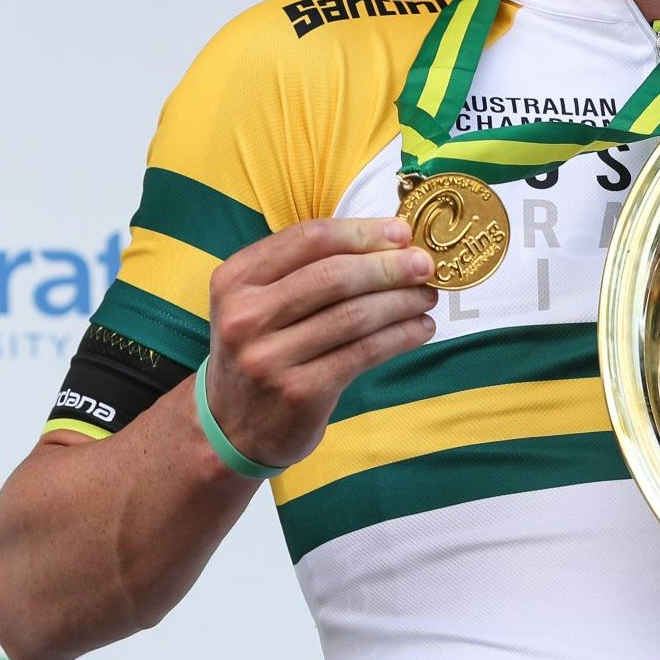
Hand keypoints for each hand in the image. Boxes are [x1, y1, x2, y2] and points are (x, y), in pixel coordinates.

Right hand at [203, 217, 437, 468]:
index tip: (401, 232)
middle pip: (334, 276)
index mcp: (235, 280)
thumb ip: (307, 270)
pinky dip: (400, 337)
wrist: (233, 427)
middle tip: (424, 265)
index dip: (361, 232)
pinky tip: (420, 329)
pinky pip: (363, 353)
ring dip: (401, 301)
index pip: (308, 239)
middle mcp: (245, 316)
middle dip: (389, 266)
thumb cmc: (261, 352)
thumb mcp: (259, 303)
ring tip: (426, 296)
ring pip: (353, 315)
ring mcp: (269, 357)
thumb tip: (389, 243)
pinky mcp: (299, 392)